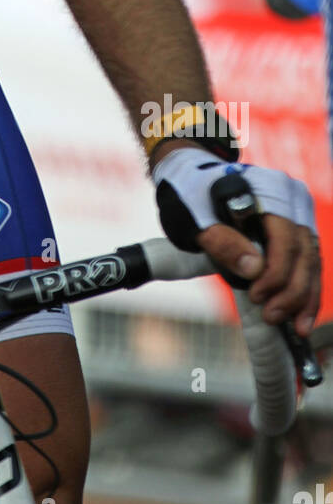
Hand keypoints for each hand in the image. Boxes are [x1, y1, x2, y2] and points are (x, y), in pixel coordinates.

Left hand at [153, 146, 319, 336]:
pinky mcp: (295, 228)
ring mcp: (297, 213)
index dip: (276, 273)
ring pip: (311, 260)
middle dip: (292, 291)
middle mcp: (292, 198)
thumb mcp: (194, 217)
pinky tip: (300, 315)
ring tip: (296, 327)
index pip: (285, 238)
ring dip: (304, 296)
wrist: (191, 176)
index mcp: (270, 189)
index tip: (257, 296)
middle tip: (272, 317)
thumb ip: (222, 241)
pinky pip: (308, 261)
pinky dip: (305, 288)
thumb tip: (254, 269)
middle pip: (304, 252)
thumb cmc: (190, 195)